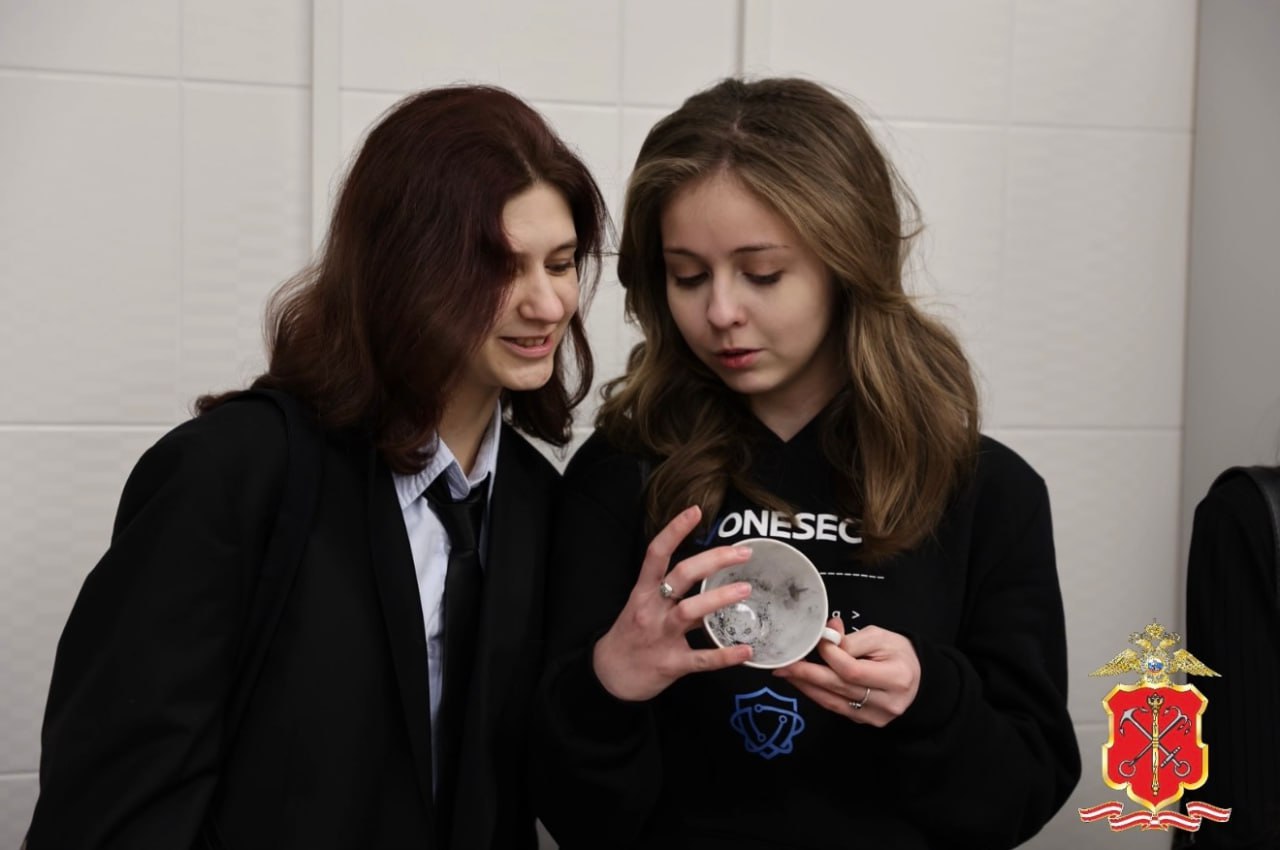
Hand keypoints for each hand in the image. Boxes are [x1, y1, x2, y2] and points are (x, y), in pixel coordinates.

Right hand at [592, 506, 755, 701]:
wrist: (609, 675)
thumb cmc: (631, 634)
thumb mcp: (642, 605)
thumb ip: (671, 591)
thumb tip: (708, 573)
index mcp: (643, 592)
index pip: (656, 553)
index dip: (675, 530)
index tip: (696, 512)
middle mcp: (651, 609)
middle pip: (681, 576)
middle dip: (713, 560)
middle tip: (743, 553)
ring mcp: (660, 636)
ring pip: (689, 611)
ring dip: (719, 598)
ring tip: (745, 589)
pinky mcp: (670, 664)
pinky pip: (701, 659)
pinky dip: (724, 655)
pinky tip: (745, 650)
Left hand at [773, 620, 920, 726]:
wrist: (917, 679)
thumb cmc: (899, 653)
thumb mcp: (881, 637)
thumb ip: (851, 639)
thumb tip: (825, 636)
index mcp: (896, 678)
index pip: (852, 671)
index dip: (830, 656)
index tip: (818, 641)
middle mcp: (887, 702)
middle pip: (839, 688)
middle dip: (807, 675)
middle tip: (784, 665)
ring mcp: (876, 716)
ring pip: (833, 702)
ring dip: (806, 687)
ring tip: (786, 674)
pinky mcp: (866, 721)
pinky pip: (836, 708)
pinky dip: (817, 695)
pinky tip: (803, 684)